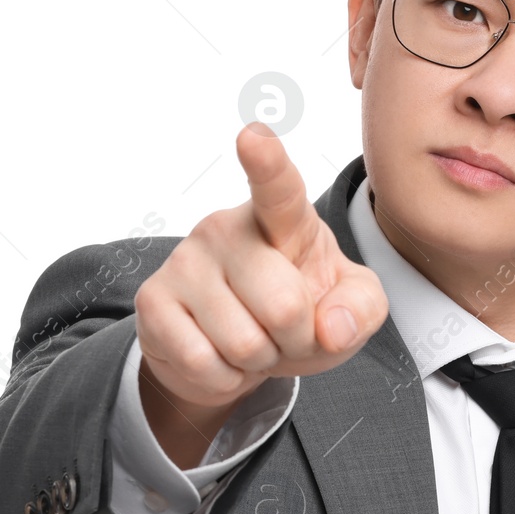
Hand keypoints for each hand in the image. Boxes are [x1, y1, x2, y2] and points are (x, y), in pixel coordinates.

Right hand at [135, 123, 388, 438]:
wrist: (235, 349)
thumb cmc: (298, 311)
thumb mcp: (348, 308)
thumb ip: (362, 308)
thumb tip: (332, 328)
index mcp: (283, 218)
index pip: (278, 186)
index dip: (266, 162)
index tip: (253, 137)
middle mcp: (227, 228)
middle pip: (283, 306)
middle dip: (296, 339)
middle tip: (284, 331)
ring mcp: (185, 262)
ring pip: (244, 343)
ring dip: (259, 360)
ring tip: (251, 340)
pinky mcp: (152, 301)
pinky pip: (202, 362)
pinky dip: (224, 377)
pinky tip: (219, 355)